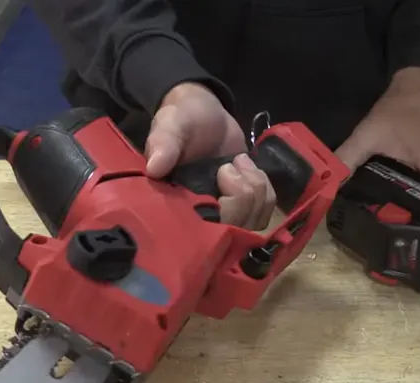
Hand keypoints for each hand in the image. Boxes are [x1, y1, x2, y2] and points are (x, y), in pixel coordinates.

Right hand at [145, 82, 275, 228]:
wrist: (204, 113)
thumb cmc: (181, 119)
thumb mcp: (169, 125)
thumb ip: (163, 144)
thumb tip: (154, 168)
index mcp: (178, 206)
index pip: (205, 232)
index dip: (225, 209)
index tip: (223, 171)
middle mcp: (201, 216)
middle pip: (235, 229)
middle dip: (243, 196)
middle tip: (231, 165)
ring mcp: (224, 213)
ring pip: (253, 223)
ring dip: (256, 190)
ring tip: (240, 163)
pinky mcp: (243, 206)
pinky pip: (264, 212)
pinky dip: (265, 190)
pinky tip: (250, 169)